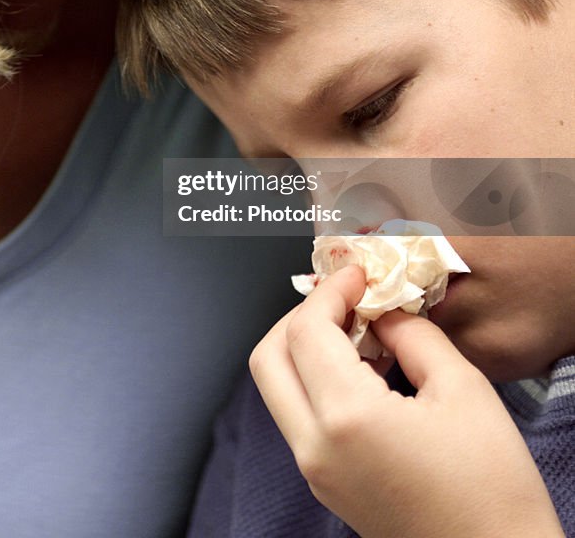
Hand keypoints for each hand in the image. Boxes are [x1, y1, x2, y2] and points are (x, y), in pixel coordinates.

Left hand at [250, 266, 564, 537]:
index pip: (306, 330)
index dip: (330, 291)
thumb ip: (413, 335)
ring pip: (279, 388)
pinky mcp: (327, 485)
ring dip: (307, 348)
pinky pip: (301, 417)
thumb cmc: (491, 484)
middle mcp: (315, 447)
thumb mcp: (462, 389)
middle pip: (269, 358)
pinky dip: (317, 381)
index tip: (360, 274)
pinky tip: (365, 368)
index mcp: (346, 418)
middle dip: (301, 316)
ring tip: (362, 330)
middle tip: (348, 299)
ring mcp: (315, 472)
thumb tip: (383, 311)